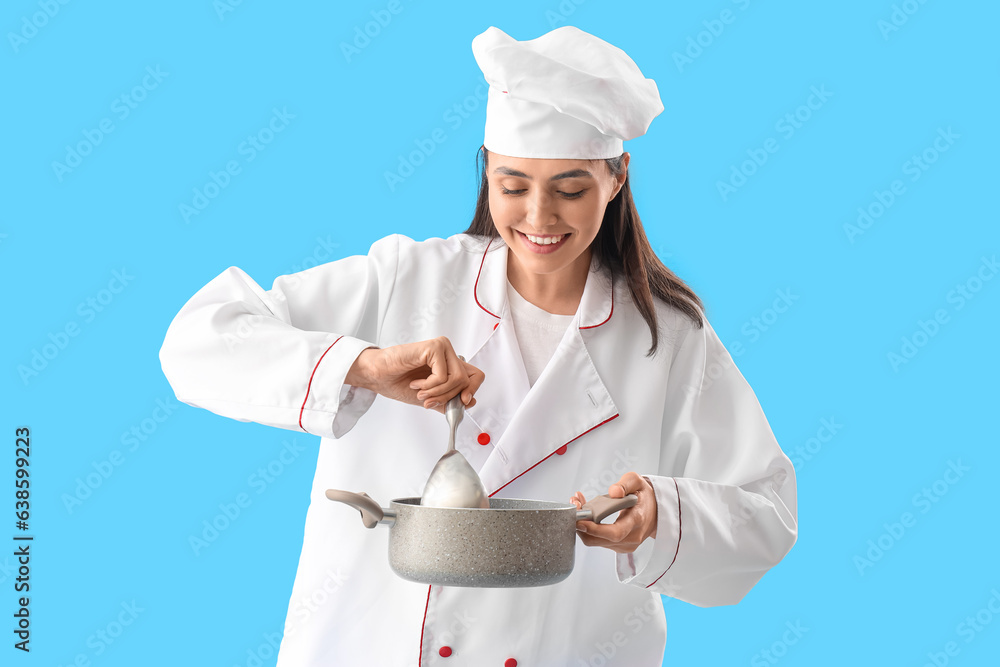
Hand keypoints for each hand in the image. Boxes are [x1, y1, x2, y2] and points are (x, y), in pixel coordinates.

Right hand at [345, 337, 484, 411]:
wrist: (378, 377)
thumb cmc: (399, 382)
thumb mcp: (431, 398)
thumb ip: (449, 401)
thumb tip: (471, 402)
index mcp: (450, 364)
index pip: (476, 375)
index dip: (472, 390)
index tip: (463, 402)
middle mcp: (449, 353)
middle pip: (468, 379)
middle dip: (449, 397)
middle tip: (430, 401)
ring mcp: (442, 347)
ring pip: (457, 378)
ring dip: (437, 393)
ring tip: (420, 392)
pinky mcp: (434, 347)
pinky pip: (442, 375)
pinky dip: (429, 386)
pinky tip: (415, 383)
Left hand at [571, 472, 657, 553]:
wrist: (656, 511)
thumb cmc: (644, 495)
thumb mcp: (637, 481)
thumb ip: (625, 484)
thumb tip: (613, 491)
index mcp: (637, 520)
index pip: (615, 533)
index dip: (595, 529)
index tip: (580, 520)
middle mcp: (632, 536)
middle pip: (599, 540)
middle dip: (582, 526)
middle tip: (574, 507)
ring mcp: (626, 544)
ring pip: (595, 541)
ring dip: (583, 527)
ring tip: (579, 506)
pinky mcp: (620, 547)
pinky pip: (598, 541)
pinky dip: (589, 530)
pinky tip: (587, 515)